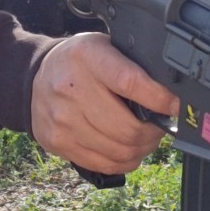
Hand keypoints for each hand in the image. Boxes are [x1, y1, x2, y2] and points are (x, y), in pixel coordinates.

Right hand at [30, 32, 179, 177]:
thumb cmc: (79, 62)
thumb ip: (131, 65)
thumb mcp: (103, 47)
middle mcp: (71, 89)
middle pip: (128, 128)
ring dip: (142, 149)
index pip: (131, 83)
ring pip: (120, 151)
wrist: (34, 78)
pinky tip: (128, 149)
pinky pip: (104, 164)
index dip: (160, 99)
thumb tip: (169, 93)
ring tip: (146, 137)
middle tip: (161, 125)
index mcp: (88, 58)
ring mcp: (63, 120)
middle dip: (155, 131)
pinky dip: (124, 161)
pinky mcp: (58, 143)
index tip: (175, 106)